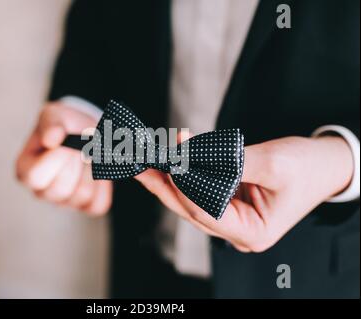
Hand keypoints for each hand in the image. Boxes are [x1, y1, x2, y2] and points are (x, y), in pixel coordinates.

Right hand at [15, 102, 111, 215]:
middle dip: (76, 163)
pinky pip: (99, 203)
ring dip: (91, 171)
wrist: (87, 132)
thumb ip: (51, 124)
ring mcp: (64, 202)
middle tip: (80, 147)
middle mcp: (41, 191)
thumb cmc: (64, 125)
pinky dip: (103, 184)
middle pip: (60, 189)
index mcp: (25, 171)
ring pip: (82, 195)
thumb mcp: (55, 115)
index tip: (66, 142)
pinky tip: (96, 169)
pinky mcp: (86, 206)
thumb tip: (51, 139)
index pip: (35, 176)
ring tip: (88, 156)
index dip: (55, 158)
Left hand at [136, 133, 353, 251]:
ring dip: (170, 180)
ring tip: (149, 162)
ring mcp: (231, 218)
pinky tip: (169, 161)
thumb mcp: (273, 164)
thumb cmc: (306, 168)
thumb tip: (190, 156)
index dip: (185, 188)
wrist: (324, 165)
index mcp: (252, 233)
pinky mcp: (227, 202)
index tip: (171, 164)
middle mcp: (237, 231)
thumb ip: (231, 163)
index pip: (206, 213)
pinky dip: (184, 175)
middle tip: (142, 166)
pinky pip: (199, 190)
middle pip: (191, 210)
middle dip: (166, 186)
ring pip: (190, 201)